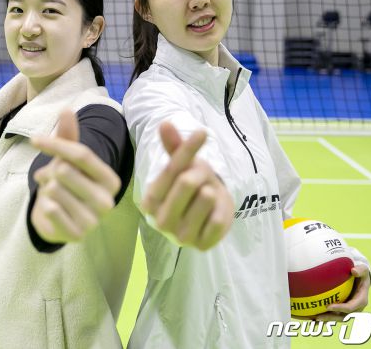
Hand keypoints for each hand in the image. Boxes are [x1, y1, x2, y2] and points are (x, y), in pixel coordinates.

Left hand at [30, 110, 120, 242]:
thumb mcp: (67, 160)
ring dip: (46, 188)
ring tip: (51, 193)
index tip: (35, 139)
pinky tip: (50, 208)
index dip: (56, 144)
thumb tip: (66, 110)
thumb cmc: (66, 185)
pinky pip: (51, 210)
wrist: (59, 220)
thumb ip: (68, 136)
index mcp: (111, 180)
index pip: (82, 154)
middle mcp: (107, 201)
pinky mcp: (77, 234)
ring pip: (55, 189)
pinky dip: (45, 205)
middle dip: (50, 171)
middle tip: (49, 178)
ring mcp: (94, 220)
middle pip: (66, 171)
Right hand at [142, 122, 233, 250]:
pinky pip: (217, 219)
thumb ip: (174, 147)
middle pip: (188, 182)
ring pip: (205, 197)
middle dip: (201, 173)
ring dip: (211, 191)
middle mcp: (160, 221)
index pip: (171, 169)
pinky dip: (220, 210)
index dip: (188, 149)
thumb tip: (165, 123)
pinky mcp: (201, 245)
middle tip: (203, 176)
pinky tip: (213, 212)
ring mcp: (180, 236)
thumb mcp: (183, 166)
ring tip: (207, 195)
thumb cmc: (192, 186)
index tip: (202, 132)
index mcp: (149, 201)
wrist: (209, 213)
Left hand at [314, 265, 370, 321]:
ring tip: (313, 319)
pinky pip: (334, 314)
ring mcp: (349, 310)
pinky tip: (313, 317)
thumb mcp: (363, 270)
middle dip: (330, 317)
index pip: (350, 307)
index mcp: (361, 300)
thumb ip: (360, 270)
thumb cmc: (360, 274)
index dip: (340, 308)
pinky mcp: (343, 309)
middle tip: (317, 317)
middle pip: (342, 316)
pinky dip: (325, 316)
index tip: (328, 307)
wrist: (361, 279)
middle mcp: (355, 307)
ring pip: (337, 317)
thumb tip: (354, 271)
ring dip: (326, 319)